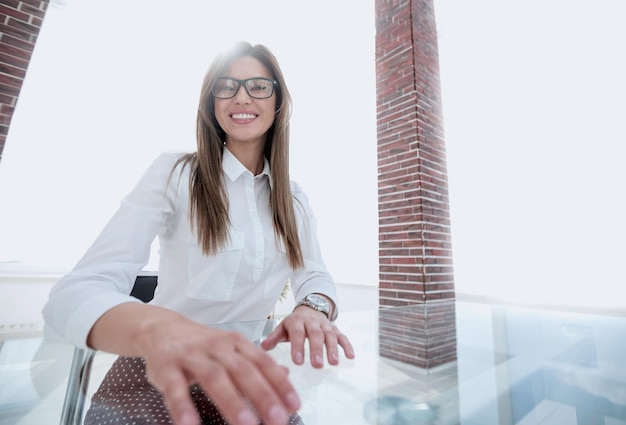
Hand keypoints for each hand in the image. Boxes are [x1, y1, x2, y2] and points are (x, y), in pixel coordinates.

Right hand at [135, 311, 300, 424]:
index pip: (262, 363)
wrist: (161, 327)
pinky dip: (183, 407)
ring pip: (214, 377)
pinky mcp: (166, 366)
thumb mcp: (231, 348)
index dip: (279, 384)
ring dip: (232, 402)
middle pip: (243, 370)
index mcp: (235, 343)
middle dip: (262, 395)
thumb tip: (285, 375)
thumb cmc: (201, 344)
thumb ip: (256, 362)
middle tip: (278, 419)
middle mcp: (217, 347)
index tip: (295, 405)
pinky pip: (175, 388)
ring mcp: (191, 355)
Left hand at [261, 306, 354, 367]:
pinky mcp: (335, 329)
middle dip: (317, 350)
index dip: (298, 346)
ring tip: (333, 362)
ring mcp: (325, 325)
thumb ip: (274, 337)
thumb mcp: (283, 327)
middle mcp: (312, 322)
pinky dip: (347, 345)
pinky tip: (350, 356)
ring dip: (332, 349)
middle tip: (317, 365)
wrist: (311, 308)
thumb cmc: (295, 323)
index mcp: (297, 322)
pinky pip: (342, 336)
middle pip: (315, 335)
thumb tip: (263, 347)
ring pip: (330, 336)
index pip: (297, 334)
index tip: (298, 361)